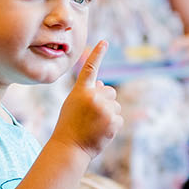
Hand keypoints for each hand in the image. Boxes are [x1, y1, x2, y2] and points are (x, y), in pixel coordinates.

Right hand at [52, 42, 122, 158]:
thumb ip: (87, 93)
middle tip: (92, 116)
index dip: (97, 54)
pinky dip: (112, 126)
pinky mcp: (113, 120)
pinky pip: (119, 119)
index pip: (90, 68)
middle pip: (110, 91)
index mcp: (81, 91)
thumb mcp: (74, 105)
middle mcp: (93, 96)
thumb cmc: (69, 125)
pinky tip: (100, 132)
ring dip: (109, 115)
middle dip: (106, 101)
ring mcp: (104, 108)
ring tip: (94, 125)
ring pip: (115, 106)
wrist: (69, 147)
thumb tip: (102, 84)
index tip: (104, 42)